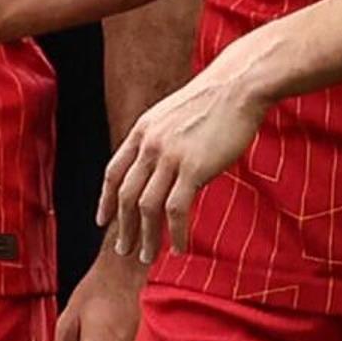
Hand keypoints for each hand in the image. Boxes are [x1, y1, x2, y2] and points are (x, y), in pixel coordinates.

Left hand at [99, 56, 268, 260]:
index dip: (105, 199)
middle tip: (122, 249)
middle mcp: (150, 145)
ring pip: (146, 207)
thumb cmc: (215, 100)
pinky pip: (176, 210)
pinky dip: (174, 233)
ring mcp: (170, 157)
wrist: (239, 85)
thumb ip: (162, 140)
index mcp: (143, 131)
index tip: (102, 220)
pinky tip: (177, 248)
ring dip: (144, 236)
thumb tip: (162, 169)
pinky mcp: (193, 168)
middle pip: (126, 195)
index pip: (113, 172)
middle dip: (122, 227)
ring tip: (145, 256)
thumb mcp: (175, 115)